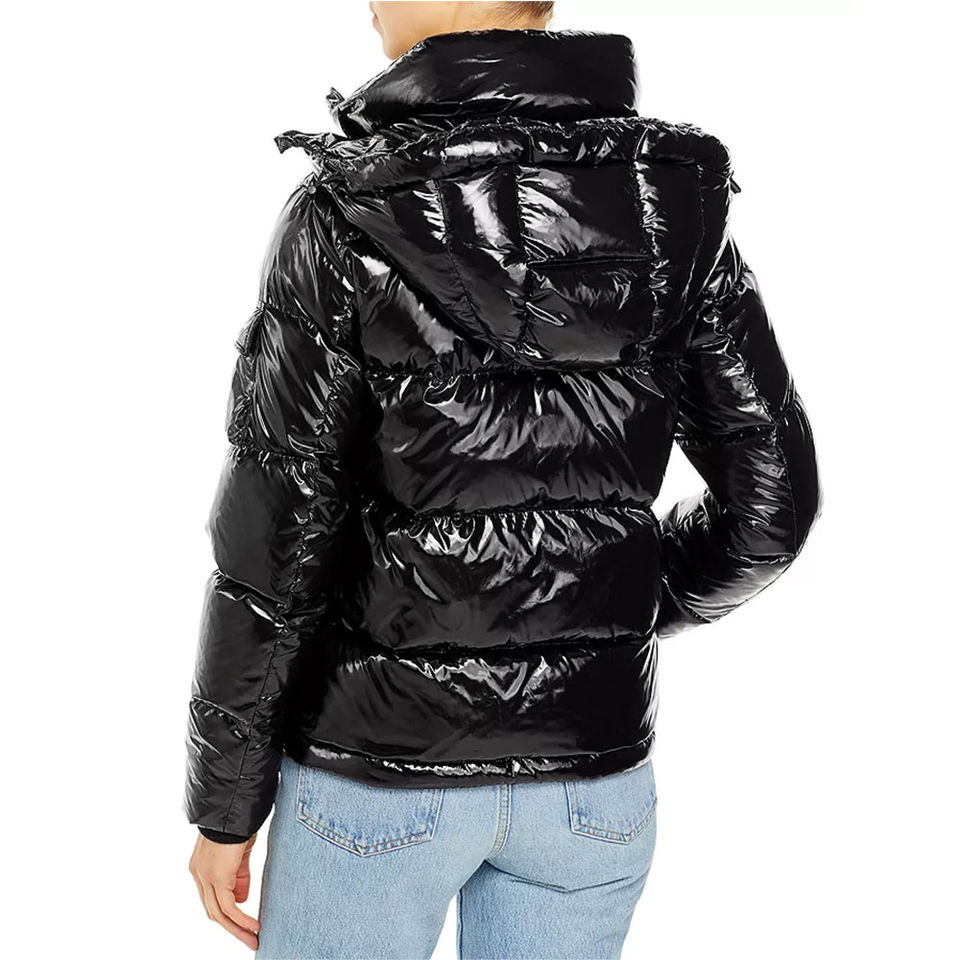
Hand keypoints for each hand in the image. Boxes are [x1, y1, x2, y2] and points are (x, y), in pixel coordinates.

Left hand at [189, 833, 259, 949]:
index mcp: (201, 868)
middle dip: (232, 927)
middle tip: (248, 938)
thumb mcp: (239, 854)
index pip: (212, 898)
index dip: (228, 911)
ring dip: (237, 929)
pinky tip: (253, 926)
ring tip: (253, 938)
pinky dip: (242, 920)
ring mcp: (206, 877)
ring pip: (219, 914)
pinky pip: (229, 907)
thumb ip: (239, 876)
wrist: (234, 810)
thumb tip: (242, 899)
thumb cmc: (239, 825)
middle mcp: (199, 875)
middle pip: (213, 911)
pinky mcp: (217, 878)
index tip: (244, 922)